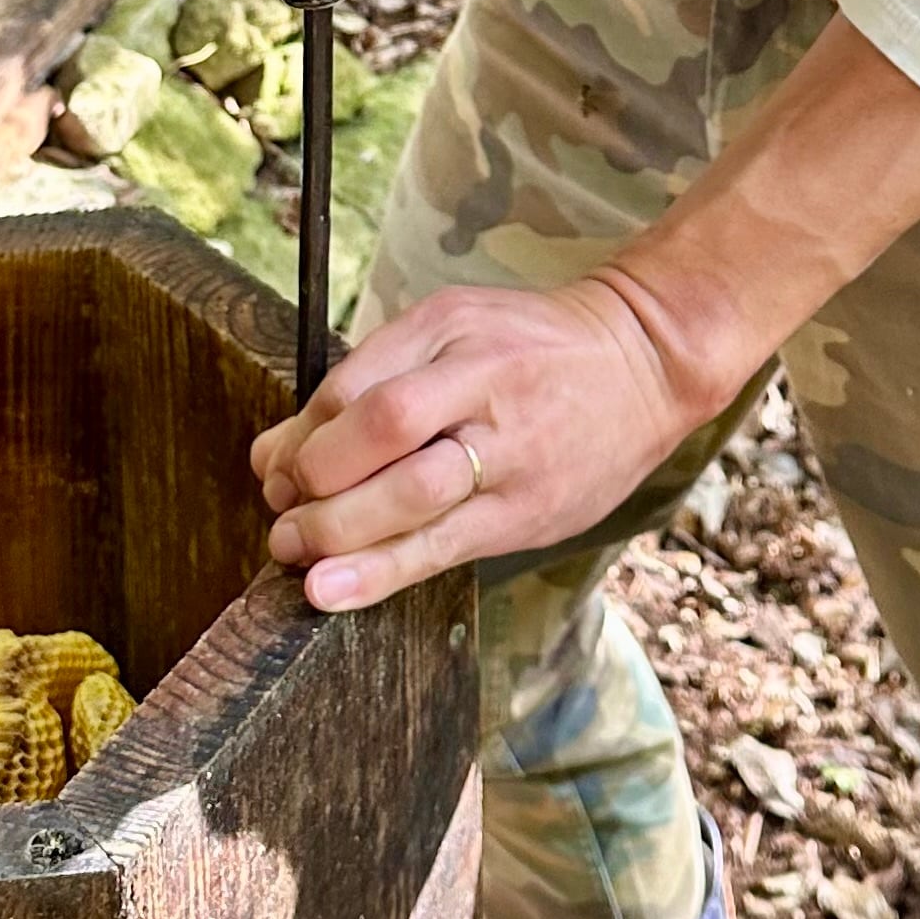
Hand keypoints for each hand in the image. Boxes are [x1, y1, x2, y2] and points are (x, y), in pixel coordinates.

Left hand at [251, 273, 727, 609]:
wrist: (643, 364)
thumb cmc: (529, 346)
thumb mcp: (449, 328)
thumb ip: (365, 380)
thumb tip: (277, 454)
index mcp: (453, 334)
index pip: (357, 387)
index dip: (304, 436)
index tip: (276, 467)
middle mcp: (483, 389)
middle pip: (383, 434)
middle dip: (315, 483)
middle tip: (281, 514)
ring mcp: (511, 455)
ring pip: (413, 499)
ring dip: (338, 533)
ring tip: (294, 556)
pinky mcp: (528, 513)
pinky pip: (445, 548)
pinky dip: (383, 572)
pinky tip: (335, 591)